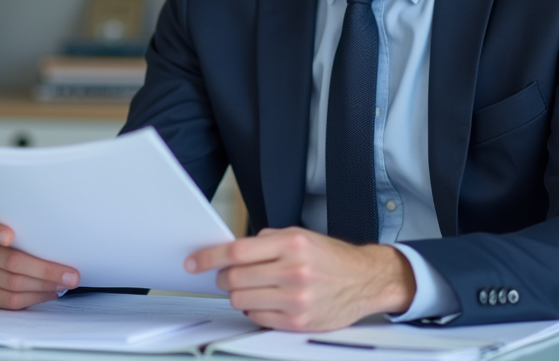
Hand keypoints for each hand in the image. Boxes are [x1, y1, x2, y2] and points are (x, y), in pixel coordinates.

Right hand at [0, 210, 79, 308]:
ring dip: (43, 285)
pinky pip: (9, 300)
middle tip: (70, 275)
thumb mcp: (22, 220)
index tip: (10, 237)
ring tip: (64, 284)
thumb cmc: (20, 232)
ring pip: (13, 283)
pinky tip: (50, 292)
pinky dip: (34, 297)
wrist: (4, 248)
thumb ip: (31, 222)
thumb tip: (65, 232)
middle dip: (44, 269)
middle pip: (10, 261)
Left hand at [184, 227, 414, 331]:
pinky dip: (255, 310)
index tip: (194, 262)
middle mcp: (294, 271)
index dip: (209, 257)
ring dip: (239, 294)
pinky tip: (268, 301)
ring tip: (252, 288)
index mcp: (292, 245)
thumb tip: (231, 251)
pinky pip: (257, 318)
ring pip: (242, 301)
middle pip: (235, 278)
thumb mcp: (300, 236)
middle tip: (229, 275)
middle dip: (224, 278)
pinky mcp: (298, 322)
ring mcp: (296, 299)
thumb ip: (266, 241)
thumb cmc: (330, 257)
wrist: (364, 280)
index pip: (237, 251)